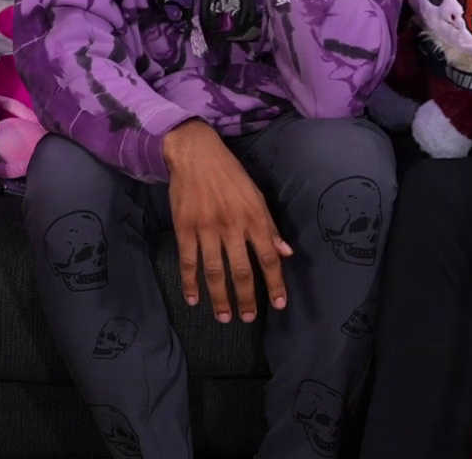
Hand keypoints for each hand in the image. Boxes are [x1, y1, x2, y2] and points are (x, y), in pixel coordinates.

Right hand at [163, 120, 292, 322]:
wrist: (195, 153)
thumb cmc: (230, 175)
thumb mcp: (256, 195)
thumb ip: (270, 227)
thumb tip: (286, 253)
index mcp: (254, 217)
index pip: (269, 257)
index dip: (275, 283)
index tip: (279, 304)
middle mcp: (232, 225)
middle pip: (242, 270)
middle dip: (246, 298)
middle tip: (248, 319)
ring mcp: (207, 228)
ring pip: (214, 271)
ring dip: (220, 297)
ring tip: (224, 317)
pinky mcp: (185, 227)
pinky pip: (188, 261)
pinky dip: (190, 283)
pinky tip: (194, 300)